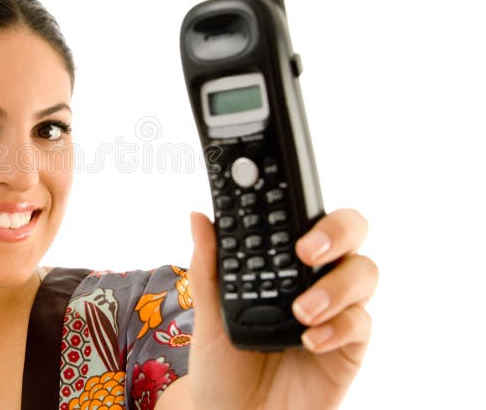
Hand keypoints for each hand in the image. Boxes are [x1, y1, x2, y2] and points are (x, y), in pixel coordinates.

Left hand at [182, 208, 377, 409]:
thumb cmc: (224, 366)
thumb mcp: (207, 316)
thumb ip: (208, 267)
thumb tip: (198, 217)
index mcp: (280, 261)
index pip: (300, 217)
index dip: (296, 199)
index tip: (281, 195)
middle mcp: (313, 278)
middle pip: (349, 232)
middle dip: (336, 230)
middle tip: (306, 250)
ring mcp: (335, 310)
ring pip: (363, 272)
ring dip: (335, 286)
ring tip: (301, 311)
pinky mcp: (349, 347)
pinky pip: (360, 324)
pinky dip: (338, 326)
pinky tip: (310, 340)